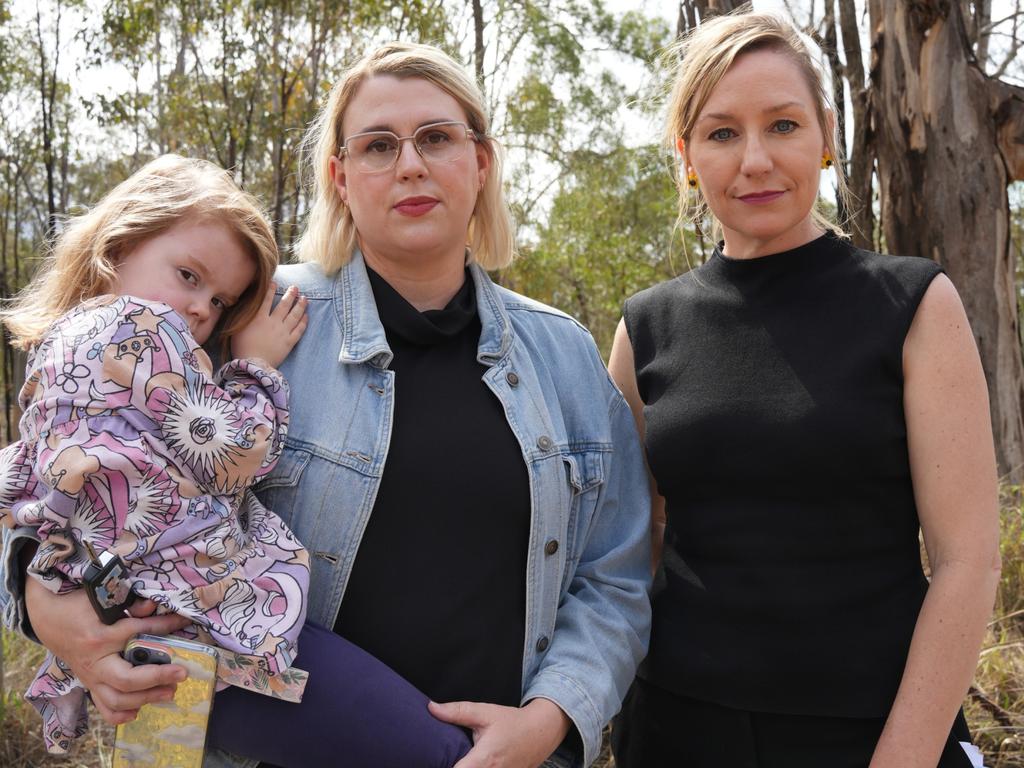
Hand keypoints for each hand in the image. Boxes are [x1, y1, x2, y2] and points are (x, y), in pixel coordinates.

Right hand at [25, 578, 191, 724]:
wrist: (50, 621)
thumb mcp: (101, 598)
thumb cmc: (80, 606)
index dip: (165, 627)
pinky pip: (103, 708)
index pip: (139, 632)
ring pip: (117, 699)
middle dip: (156, 678)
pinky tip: (138, 710)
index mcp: (100, 636)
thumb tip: (154, 605)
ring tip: (170, 691)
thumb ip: (129, 604)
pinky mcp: (90, 685)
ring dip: (146, 698)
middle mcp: (95, 662)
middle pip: (126, 680)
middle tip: (182, 673)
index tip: (184, 623)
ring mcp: (91, 677)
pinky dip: (121, 714)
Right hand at [230, 284, 307, 367]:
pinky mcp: (289, 342)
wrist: (253, 365)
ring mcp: (283, 332)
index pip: (266, 300)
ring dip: (300, 305)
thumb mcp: (237, 329)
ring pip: (294, 315)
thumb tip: (245, 305)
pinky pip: (299, 330)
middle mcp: (273, 323)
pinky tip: (306, 316)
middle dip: (291, 295)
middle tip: (295, 288)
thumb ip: (243, 316)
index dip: (271, 290)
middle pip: (284, 305)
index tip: (274, 282)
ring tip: (305, 298)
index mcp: (259, 318)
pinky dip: (303, 322)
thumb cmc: (241, 348)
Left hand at [428, 698, 570, 767]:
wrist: (541, 733)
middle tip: (441, 759)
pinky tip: (468, 763)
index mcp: (483, 760)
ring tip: (456, 760)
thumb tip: (431, 708)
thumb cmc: (512, 722)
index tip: (431, 761)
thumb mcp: (485, 713)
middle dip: (450, 766)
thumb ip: (457, 712)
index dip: (442, 767)